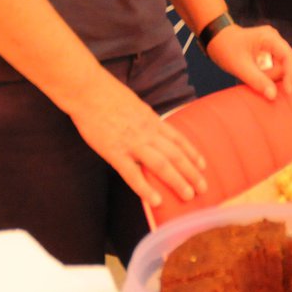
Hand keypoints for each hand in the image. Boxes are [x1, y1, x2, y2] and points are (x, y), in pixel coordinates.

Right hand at [68, 77, 206, 207]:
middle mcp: (147, 132)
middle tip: (204, 188)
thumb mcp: (135, 105)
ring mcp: (132, 143)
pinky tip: (156, 201)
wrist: (88, 90)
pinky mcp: (115, 152)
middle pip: (175, 154)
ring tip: (188, 196)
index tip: (203, 166)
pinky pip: (133, 173)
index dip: (192, 153)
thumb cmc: (107, 95)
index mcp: (151, 120)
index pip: (178, 139)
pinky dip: (145, 188)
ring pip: (161, 164)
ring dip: (177, 181)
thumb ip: (145, 119)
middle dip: (191, 172)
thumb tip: (153, 127)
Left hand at [207, 23, 291, 98]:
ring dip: (267, 76)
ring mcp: (271, 45)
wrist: (215, 38)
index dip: (290, 74)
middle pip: (283, 64)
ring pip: (278, 67)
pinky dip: (264, 74)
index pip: (288, 56)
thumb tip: (273, 96)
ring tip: (249, 73)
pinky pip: (272, 67)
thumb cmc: (225, 48)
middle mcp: (274, 39)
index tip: (287, 91)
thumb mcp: (240, 66)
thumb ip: (257, 80)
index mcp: (270, 37)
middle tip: (252, 77)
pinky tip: (252, 72)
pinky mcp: (268, 52)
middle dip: (271, 75)